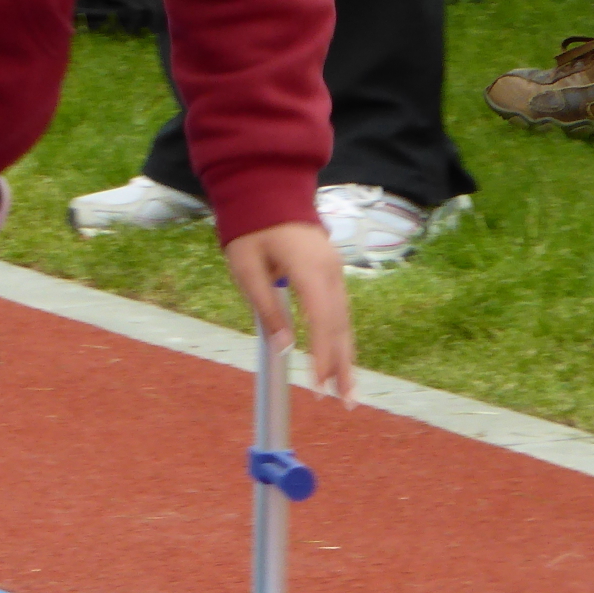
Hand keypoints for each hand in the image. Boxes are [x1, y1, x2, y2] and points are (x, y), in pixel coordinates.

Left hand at [221, 221, 354, 403]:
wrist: (267, 190)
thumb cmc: (250, 230)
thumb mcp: (246, 269)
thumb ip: (266, 308)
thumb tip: (284, 348)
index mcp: (308, 268)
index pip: (322, 319)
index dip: (324, 355)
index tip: (320, 385)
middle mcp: (330, 271)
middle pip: (340, 326)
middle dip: (342, 366)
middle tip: (344, 402)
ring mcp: (335, 270)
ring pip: (344, 321)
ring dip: (346, 357)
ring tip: (347, 392)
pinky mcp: (332, 272)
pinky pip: (340, 310)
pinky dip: (340, 338)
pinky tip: (341, 361)